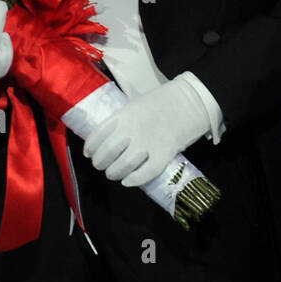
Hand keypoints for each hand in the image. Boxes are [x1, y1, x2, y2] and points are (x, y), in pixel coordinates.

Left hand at [83, 75, 211, 186]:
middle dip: (100, 164)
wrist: (190, 100)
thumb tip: (112, 137)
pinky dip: (133, 180)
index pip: (97, 136)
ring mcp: (146, 144)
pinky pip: (144, 174)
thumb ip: (123, 120)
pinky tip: (128, 180)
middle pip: (105, 155)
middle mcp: (131, 131)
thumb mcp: (136, 105)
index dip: (90, 148)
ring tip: (115, 174)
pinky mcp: (162, 155)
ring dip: (114, 173)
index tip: (90, 154)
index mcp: (123, 116)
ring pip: (121, 167)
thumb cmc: (163, 100)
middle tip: (103, 166)